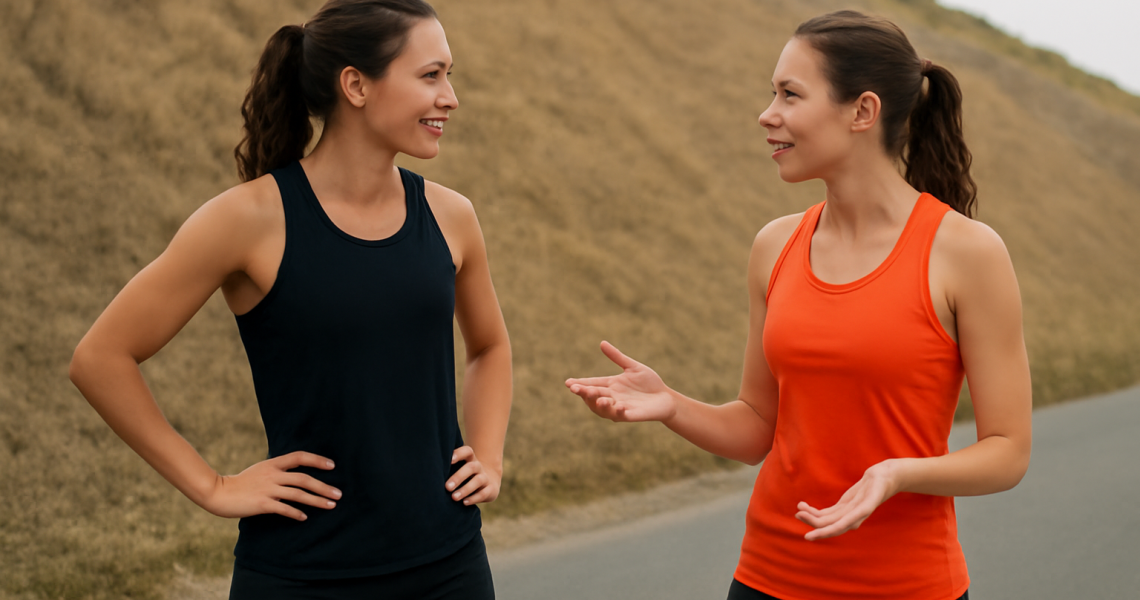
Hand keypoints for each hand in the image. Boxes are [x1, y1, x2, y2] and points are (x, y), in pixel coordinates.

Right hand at [201, 451, 339, 521]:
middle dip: (324, 486)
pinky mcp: (262, 504)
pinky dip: (296, 513)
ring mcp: (268, 489)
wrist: (219, 492)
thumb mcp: (261, 469)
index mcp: (273, 463)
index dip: (317, 460)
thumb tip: (296, 472)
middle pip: (304, 478)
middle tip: (338, 494)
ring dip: (317, 501)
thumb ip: (277, 470)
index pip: (299, 457)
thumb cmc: (241, 482)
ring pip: (298, 494)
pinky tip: (305, 518)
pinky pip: (284, 509)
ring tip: (331, 506)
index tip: (332, 465)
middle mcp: (272, 475)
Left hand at [446, 446, 500, 505]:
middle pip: (471, 467)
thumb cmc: (464, 476)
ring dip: (465, 489)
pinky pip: (484, 493)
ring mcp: (485, 477)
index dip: (459, 454)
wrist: (488, 483)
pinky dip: (474, 498)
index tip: (449, 460)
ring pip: (478, 480)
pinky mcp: (490, 489)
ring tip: (454, 497)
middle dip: (459, 477)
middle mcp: (478, 466)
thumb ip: (446, 468)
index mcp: (469, 459)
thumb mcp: (457, 469)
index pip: (467, 451)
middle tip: (447, 487)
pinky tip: (464, 503)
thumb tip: (425, 473)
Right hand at [565, 341, 675, 422]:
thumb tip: (601, 343)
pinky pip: (620, 415)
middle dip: (584, 393)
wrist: (665, 398)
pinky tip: (618, 405)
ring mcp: (619, 407)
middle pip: (593, 396)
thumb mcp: (632, 367)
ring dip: (598, 404)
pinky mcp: (630, 415)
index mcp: (611, 385)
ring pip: (602, 409)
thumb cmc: (649, 383)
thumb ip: (617, 357)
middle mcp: (612, 397)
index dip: (579, 384)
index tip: (567, 382)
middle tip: (575, 389)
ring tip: (596, 397)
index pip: (591, 384)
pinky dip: (618, 411)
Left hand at [795, 459, 903, 540]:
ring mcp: (848, 513)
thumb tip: (855, 518)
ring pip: (826, 519)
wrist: (886, 477)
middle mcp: (853, 517)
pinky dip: (815, 511)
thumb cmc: (881, 482)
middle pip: (829, 523)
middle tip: (798, 513)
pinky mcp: (844, 507)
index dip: (823, 532)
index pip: (838, 526)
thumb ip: (867, 502)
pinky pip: (828, 513)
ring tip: (799, 508)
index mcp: (860, 514)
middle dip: (812, 520)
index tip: (808, 537)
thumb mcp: (875, 489)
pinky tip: (805, 507)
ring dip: (811, 515)